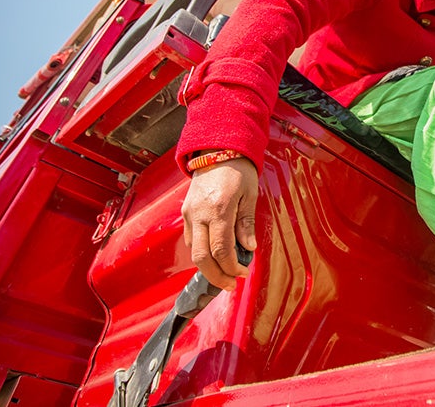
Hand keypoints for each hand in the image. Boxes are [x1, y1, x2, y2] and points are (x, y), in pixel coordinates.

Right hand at [182, 156, 257, 289]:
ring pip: (193, 251)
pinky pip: (190, 239)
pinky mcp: (185, 212)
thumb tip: (247, 249)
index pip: (221, 250)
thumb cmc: (237, 170)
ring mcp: (189, 213)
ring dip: (207, 267)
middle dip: (215, 276)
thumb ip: (246, 224)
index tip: (242, 273)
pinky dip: (201, 252)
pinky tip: (214, 255)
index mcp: (218, 209)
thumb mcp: (250, 195)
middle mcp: (199, 214)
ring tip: (224, 273)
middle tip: (229, 285)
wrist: (217, 150)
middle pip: (201, 258)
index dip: (232, 267)